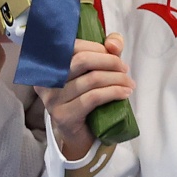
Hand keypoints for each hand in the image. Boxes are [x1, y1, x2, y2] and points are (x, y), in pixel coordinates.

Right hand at [35, 33, 132, 161]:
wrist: (80, 133)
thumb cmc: (87, 96)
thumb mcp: (96, 69)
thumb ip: (106, 50)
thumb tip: (113, 44)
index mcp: (50, 64)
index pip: (73, 46)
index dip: (98, 47)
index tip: (115, 54)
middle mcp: (46, 80)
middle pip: (83, 60)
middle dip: (110, 62)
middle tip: (125, 69)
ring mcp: (52, 99)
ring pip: (92, 79)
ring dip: (117, 79)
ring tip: (129, 83)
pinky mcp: (63, 115)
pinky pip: (93, 97)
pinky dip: (113, 92)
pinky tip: (124, 94)